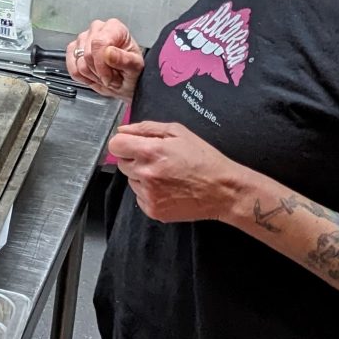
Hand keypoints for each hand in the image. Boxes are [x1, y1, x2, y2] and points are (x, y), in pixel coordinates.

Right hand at [66, 19, 143, 101]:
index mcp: (114, 28)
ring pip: (79, 63)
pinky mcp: (73, 50)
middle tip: (111, 77)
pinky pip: (72, 68)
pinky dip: (82, 77)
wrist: (125, 81)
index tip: (109, 77)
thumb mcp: (135, 67)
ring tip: (104, 76)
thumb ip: (124, 60)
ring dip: (92, 75)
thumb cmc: (131, 71)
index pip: (99, 43)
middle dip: (99, 72)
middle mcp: (97, 29)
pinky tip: (93, 76)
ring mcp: (83, 39)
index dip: (102, 65)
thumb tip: (108, 52)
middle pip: (87, 54)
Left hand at [109, 121, 248, 223]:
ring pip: (131, 181)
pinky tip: (168, 188)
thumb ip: (146, 128)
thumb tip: (123, 130)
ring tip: (167, 175)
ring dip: (142, 176)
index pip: (115, 145)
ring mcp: (148, 195)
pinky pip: (139, 197)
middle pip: (122, 163)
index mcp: (150, 152)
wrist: (223, 190)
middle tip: (158, 159)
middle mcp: (145, 174)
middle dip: (135, 159)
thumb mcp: (178, 132)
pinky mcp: (152, 210)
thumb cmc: (204, 159)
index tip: (133, 145)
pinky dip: (149, 192)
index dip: (124, 143)